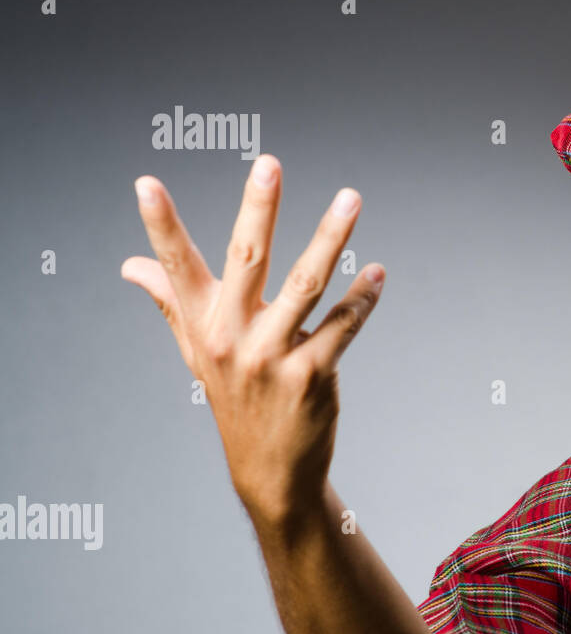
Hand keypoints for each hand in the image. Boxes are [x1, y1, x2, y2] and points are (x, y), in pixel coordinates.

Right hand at [121, 154, 384, 525]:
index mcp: (202, 325)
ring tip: (350, 198)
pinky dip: (361, 298)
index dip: (160, 226)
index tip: (145, 183)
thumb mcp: (196, 351)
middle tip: (268, 165)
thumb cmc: (233, 397)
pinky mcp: (311, 375)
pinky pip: (341, 326)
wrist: (268, 469)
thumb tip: (130, 265)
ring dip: (330, 238)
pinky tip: (376, 272)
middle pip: (247, 260)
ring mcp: (272, 357)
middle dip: (258, 210)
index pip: (176, 267)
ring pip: (305, 285)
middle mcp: (232, 337)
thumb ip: (170, 301)